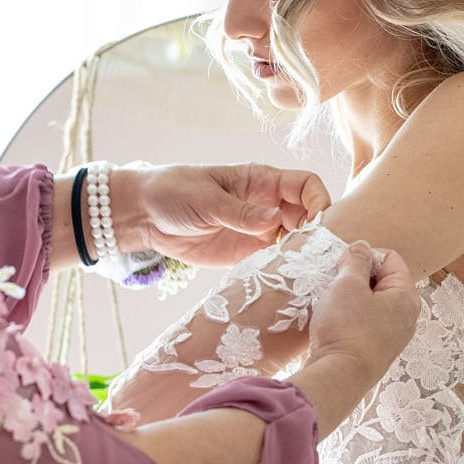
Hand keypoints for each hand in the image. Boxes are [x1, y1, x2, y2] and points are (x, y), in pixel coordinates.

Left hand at [121, 164, 331, 267]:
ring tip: (300, 273)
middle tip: (309, 255)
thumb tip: (275, 220)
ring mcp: (259, 232)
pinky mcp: (247, 255)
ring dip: (301, 255)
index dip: (319, 200)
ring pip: (295, 242)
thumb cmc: (174, 192)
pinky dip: (283, 271)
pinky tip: (284, 282)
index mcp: (261, 181)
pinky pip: (274, 262)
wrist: (144, 216)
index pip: (305, 185)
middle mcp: (267, 206)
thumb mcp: (206, 199)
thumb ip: (240, 212)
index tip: (318, 223)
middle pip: (308, 216)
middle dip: (315, 234)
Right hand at [306, 240, 419, 386]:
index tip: (344, 268)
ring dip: (351, 299)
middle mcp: (407, 316)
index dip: (365, 256)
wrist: (339, 376)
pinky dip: (351, 318)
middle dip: (357, 278)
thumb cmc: (346, 328)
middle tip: (337, 287)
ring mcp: (394, 336)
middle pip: (382, 280)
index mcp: (406, 296)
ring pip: (373, 302)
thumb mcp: (347, 285)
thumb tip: (361, 247)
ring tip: (334, 307)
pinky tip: (336, 325)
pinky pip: (367, 322)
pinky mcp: (378, 350)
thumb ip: (355, 261)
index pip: (390, 258)